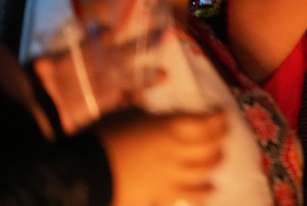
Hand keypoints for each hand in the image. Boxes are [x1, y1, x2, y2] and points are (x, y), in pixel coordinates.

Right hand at [94, 108, 227, 205]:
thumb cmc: (104, 137)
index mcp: (171, 127)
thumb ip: (148, 112)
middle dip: (220, 138)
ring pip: (206, 169)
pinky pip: (191, 194)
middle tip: (221, 133)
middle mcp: (179, 151)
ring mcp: (173, 175)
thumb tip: (154, 111)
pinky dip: (205, 191)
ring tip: (218, 156)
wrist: (85, 173)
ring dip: (216, 161)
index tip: (222, 112)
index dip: (219, 117)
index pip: (208, 122)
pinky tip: (212, 189)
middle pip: (211, 146)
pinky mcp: (163, 194)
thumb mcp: (128, 113)